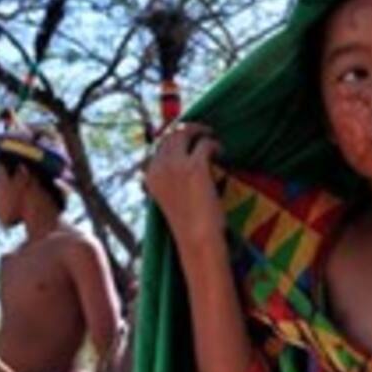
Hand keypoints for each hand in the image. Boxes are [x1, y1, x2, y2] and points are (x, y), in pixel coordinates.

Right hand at [143, 122, 223, 247]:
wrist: (197, 240)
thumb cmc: (187, 226)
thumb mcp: (169, 200)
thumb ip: (168, 182)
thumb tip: (181, 168)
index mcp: (150, 176)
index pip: (159, 147)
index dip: (174, 140)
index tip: (187, 140)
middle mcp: (159, 167)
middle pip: (171, 136)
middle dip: (187, 131)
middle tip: (202, 133)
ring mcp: (176, 165)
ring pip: (186, 134)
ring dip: (200, 132)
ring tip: (212, 137)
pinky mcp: (196, 166)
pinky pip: (205, 143)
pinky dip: (214, 144)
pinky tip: (221, 152)